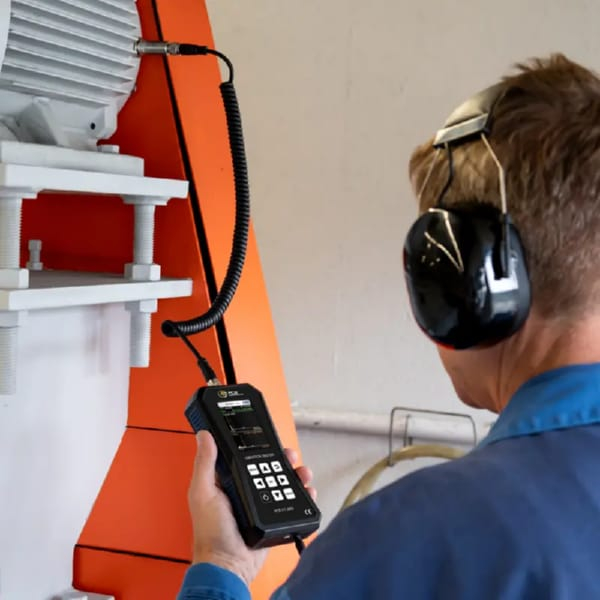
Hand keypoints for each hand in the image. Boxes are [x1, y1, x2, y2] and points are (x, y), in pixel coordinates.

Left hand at [188, 431, 316, 586]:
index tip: (268, 440)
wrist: (230, 566)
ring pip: (284, 483)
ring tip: (302, 473)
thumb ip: (205, 464)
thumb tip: (204, 437)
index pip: (246, 458)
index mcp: (227, 482)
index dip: (258, 447)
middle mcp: (245, 491)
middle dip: (282, 460)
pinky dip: (303, 496)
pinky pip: (292, 503)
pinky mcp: (273, 518)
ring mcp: (261, 505)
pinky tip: (307, 491)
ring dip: (296, 475)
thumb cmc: (211, 534)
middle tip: (289, 456)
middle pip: (269, 467)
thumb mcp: (203, 493)